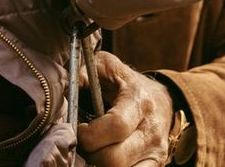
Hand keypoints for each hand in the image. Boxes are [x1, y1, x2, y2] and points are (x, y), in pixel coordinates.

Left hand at [77, 51, 175, 166]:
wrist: (162, 99)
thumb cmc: (126, 83)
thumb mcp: (106, 67)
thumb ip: (83, 75)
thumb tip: (63, 89)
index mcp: (138, 102)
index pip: (116, 126)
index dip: (90, 134)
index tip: (78, 130)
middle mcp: (150, 131)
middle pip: (115, 159)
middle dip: (90, 155)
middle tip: (81, 145)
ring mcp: (156, 152)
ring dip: (99, 166)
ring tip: (92, 152)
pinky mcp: (156, 165)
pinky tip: (102, 159)